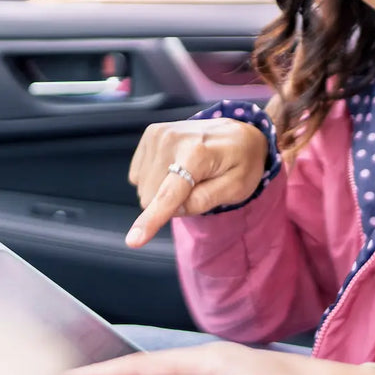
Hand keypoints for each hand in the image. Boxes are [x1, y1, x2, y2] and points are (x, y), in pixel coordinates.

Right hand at [126, 118, 268, 247]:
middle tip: (198, 186)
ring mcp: (157, 134)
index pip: (169, 194)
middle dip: (172, 202)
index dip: (151, 220)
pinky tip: (177, 167)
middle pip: (152, 196)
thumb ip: (205, 200)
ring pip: (144, 188)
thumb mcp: (237, 187)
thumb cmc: (242, 162)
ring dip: (164, 189)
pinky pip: (140, 175)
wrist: (240, 133)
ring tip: (191, 174)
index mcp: (196, 153)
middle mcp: (171, 139)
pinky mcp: (150, 134)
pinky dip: (157, 178)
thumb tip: (174, 209)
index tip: (133, 241)